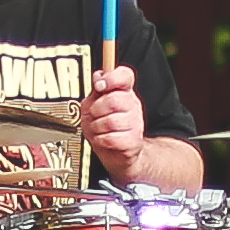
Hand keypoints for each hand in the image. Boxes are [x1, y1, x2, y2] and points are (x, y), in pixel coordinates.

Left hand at [80, 64, 148, 179]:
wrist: (115, 154)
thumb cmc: (104, 128)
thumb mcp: (94, 106)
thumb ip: (96, 91)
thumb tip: (98, 76)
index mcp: (124, 92)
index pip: (125, 76)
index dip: (111, 78)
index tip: (100, 85)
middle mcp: (133, 105)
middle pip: (114, 100)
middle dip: (96, 110)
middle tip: (94, 116)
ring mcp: (136, 123)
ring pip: (110, 121)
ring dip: (96, 127)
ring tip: (98, 129)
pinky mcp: (134, 142)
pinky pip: (111, 138)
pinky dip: (101, 140)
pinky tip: (103, 139)